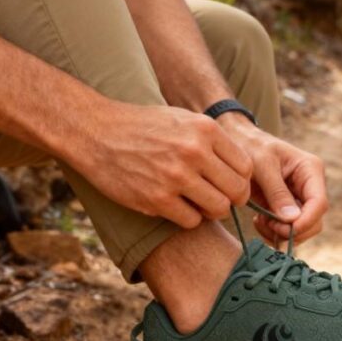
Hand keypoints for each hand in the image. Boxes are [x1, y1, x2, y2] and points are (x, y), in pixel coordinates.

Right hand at [63, 100, 251, 228]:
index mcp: (205, 129)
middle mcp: (194, 152)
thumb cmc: (142, 126)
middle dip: (231, 200)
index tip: (229, 185)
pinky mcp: (157, 199)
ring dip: (211, 212)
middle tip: (217, 199)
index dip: (241, 181)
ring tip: (197, 204)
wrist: (95, 131)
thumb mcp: (183, 119)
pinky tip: (176, 207)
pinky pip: (192, 221)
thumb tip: (242, 170)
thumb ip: (213, 141)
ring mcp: (175, 177)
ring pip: (219, 209)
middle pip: (237, 191)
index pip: (246, 167)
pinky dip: (189, 219)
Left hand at [218, 114, 328, 243]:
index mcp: (310, 170)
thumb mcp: (262, 165)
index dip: (306, 221)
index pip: (319, 203)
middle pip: (314, 221)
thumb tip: (292, 220)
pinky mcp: (287, 209)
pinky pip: (287, 230)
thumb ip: (277, 191)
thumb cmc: (250, 146)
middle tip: (268, 224)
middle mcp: (310, 186)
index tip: (285, 230)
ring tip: (260, 221)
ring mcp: (299, 199)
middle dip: (292, 230)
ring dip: (281, 233)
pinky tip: (259, 221)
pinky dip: (273, 232)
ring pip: (301, 230)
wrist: (238, 144)